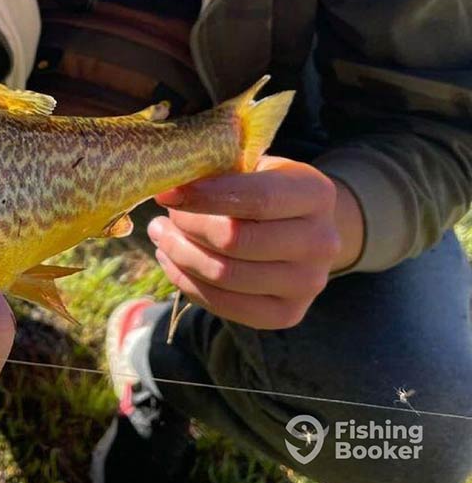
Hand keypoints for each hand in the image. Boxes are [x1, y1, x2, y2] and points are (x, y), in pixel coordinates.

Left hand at [149, 156, 362, 329]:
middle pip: (235, 240)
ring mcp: (308, 283)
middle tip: (163, 217)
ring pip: (224, 275)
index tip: (167, 193)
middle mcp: (321, 242)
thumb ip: (219, 171)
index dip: (205, 197)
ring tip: (161, 235)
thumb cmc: (264, 190)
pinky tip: (172, 261)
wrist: (302, 231)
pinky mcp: (287, 314)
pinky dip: (186, 282)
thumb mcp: (252, 167)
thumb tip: (170, 186)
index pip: (256, 198)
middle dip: (187, 227)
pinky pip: (224, 305)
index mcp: (316, 194)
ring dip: (179, 255)